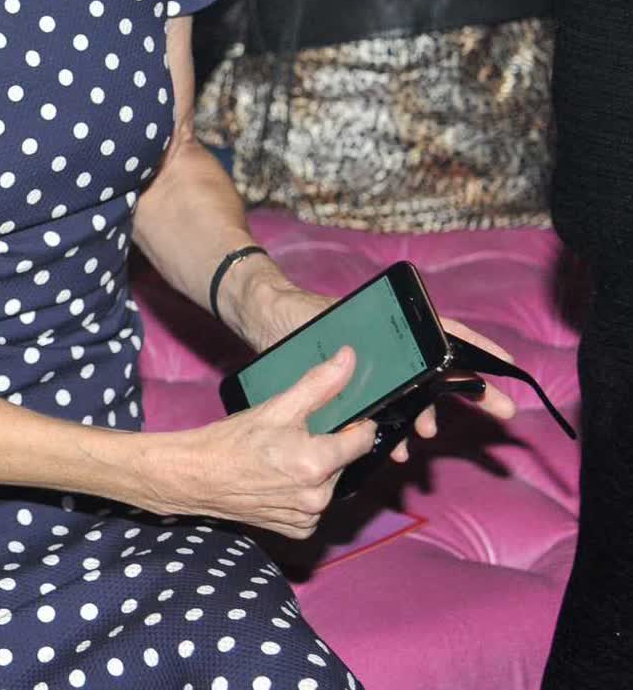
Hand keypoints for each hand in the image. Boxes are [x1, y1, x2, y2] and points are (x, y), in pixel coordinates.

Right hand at [140, 347, 376, 538]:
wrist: (196, 476)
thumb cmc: (232, 441)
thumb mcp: (276, 406)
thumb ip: (319, 384)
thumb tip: (348, 359)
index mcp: (316, 463)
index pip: (362, 439)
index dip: (354, 423)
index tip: (337, 417)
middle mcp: (317, 497)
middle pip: (344, 462)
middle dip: (328, 447)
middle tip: (296, 436)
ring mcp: (308, 517)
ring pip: (330, 484)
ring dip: (317, 470)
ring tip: (284, 458)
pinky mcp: (298, 530)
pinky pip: (315, 507)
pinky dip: (304, 493)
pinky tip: (281, 480)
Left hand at [233, 288, 519, 463]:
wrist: (260, 319)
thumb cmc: (293, 313)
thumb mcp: (320, 322)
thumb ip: (345, 344)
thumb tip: (362, 362)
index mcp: (390, 324)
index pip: (443, 330)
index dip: (476, 347)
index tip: (504, 364)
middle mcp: (388, 347)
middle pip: (438, 367)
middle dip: (471, 390)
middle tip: (502, 412)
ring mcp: (375, 368)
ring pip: (413, 394)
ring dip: (424, 416)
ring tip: (426, 436)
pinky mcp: (356, 388)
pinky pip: (384, 410)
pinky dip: (393, 429)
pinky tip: (394, 450)